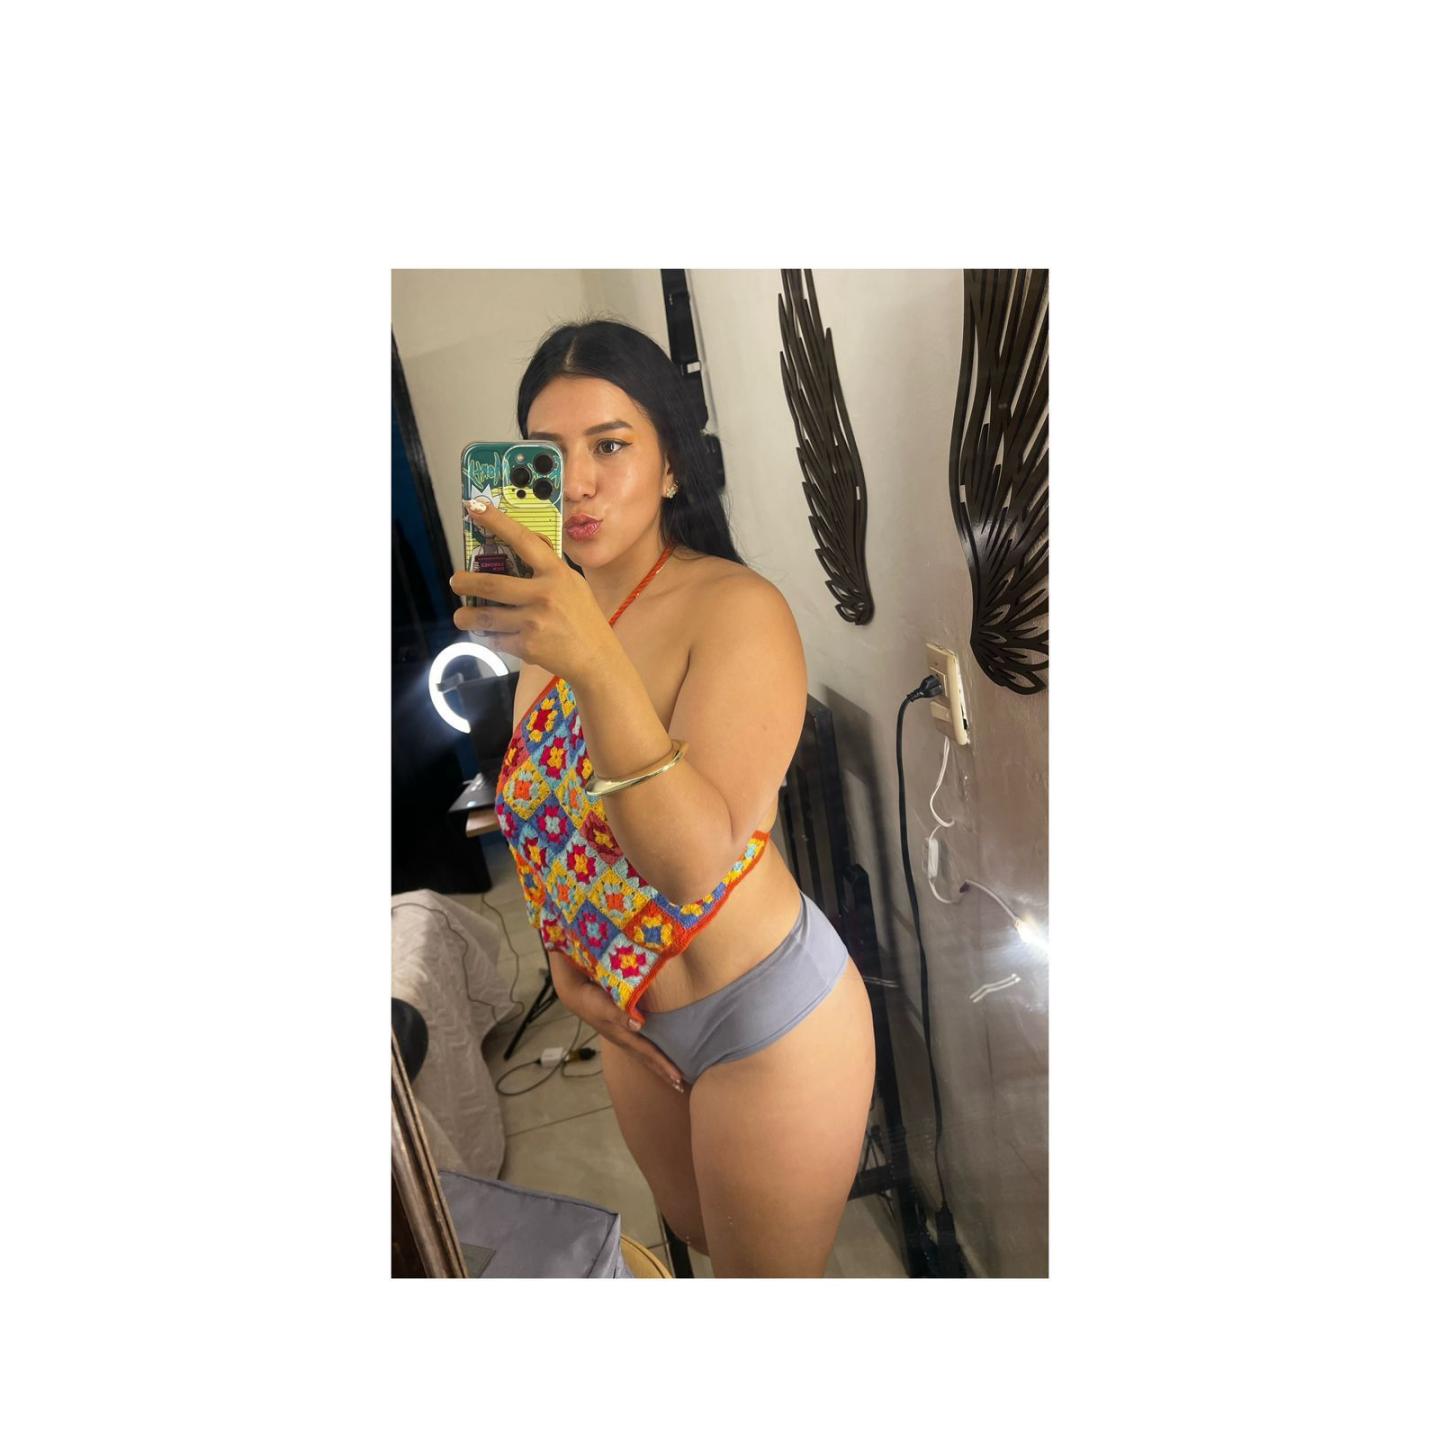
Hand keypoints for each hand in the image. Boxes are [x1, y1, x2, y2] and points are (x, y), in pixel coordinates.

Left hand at [450, 499, 617, 684]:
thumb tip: (524, 544)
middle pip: (493, 584)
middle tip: (456, 581)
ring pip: (487, 616)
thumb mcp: (574, 584)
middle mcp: (544, 594)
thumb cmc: (584, 619)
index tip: (474, 508)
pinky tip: (495, 636)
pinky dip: (493, 638)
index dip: (496, 522)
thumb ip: (549, 567)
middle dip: (467, 582)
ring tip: (461, 615)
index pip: (522, 540)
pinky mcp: (527, 645)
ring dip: (467, 616)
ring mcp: (534, 621)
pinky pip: (498, 639)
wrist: (596, 658)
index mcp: (556, 573)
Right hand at [547, 952, 687, 1093]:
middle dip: (663, 1072)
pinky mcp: (619, 1031)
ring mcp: (621, 1037)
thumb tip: (638, 1024)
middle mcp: (623, 1040)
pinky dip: (650, 1055)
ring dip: (657, 1066)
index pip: (648, 1053)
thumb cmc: (591, 999)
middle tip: (680, 1086)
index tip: (678, 1077)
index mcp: (622, 1036)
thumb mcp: (604, 1006)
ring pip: (643, 1055)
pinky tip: (654, 1055)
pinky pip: (639, 1047)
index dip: (663, 1064)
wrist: (576, 995)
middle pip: (647, 1060)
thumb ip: (619, 1015)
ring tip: (671, 1076)